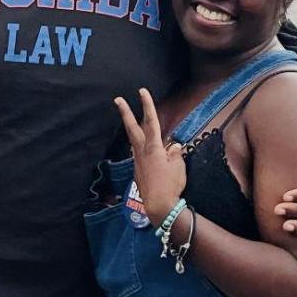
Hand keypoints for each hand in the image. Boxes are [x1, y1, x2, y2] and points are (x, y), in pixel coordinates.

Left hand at [114, 88, 186, 225]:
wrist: (159, 206)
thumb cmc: (171, 185)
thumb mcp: (179, 166)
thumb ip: (175, 153)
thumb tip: (173, 146)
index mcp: (153, 148)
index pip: (151, 121)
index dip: (147, 105)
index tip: (142, 91)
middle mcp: (142, 152)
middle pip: (133, 128)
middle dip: (126, 113)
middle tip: (118, 100)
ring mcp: (138, 162)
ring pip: (135, 141)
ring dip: (135, 130)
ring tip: (138, 124)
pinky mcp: (138, 171)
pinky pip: (141, 155)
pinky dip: (145, 149)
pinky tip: (153, 154)